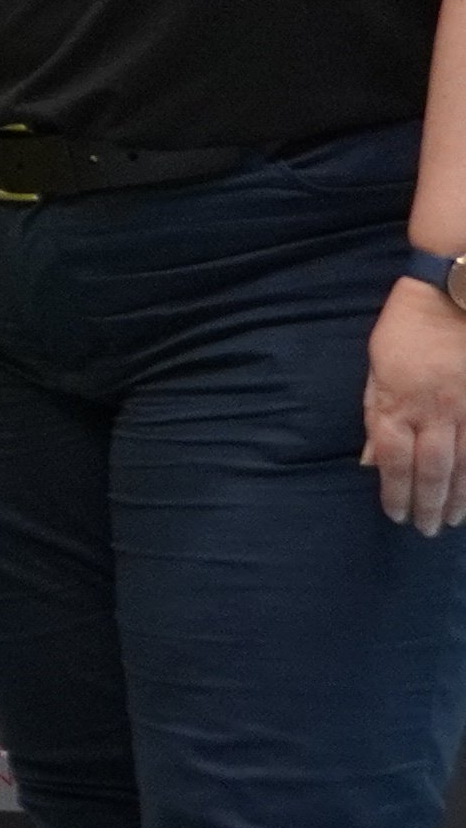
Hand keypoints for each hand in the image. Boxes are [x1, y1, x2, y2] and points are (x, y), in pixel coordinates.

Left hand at [371, 275, 465, 535]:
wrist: (452, 296)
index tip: (396, 515)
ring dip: (461, 497)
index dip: (394, 492)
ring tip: (455, 520)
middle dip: (429, 504)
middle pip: (432, 469)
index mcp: (397, 403)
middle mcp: (433, 412)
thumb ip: (375, 414)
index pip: (392, 460)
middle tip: (428, 530)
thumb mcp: (376, 369)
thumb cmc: (406, 330)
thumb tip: (370, 458)